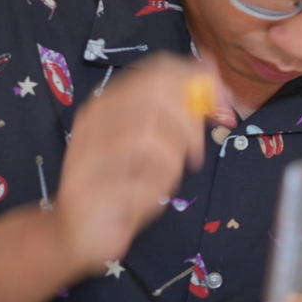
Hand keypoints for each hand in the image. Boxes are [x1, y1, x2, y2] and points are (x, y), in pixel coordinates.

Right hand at [53, 53, 221, 276]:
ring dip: (172, 161)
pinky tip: (148, 195)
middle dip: (190, 122)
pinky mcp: (87, 188)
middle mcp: (93, 120)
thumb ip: (177, 110)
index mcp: (108, 102)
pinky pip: (139, 181)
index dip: (197, 81)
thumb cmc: (123, 184)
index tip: (221, 102)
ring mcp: (87, 152)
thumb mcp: (154, 143)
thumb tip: (210, 70)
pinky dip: (156, 187)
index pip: (157, 70)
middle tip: (197, 151)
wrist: (80, 232)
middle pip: (156, 96)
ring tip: (166, 178)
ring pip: (150, 138)